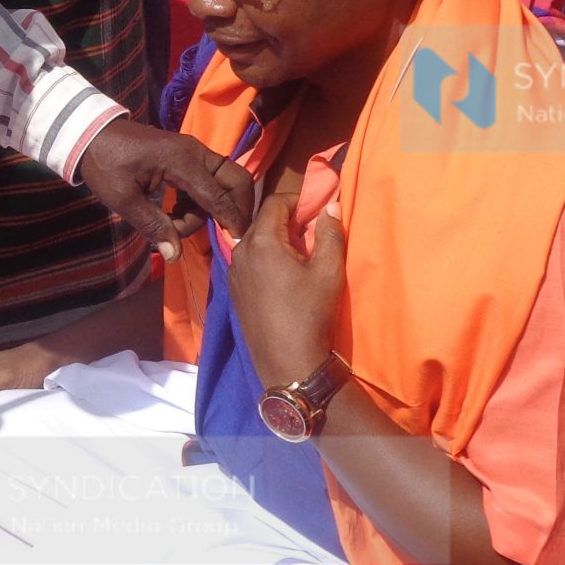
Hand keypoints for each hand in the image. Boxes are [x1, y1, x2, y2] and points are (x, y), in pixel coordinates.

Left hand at [75, 118, 254, 261]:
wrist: (92, 135)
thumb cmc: (105, 164)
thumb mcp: (123, 198)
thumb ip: (152, 224)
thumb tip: (175, 255)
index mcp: (181, 161)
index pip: (218, 195)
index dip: (232, 220)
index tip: (242, 242)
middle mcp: (196, 153)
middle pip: (236, 180)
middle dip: (236, 209)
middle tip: (224, 234)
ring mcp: (194, 153)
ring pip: (222, 184)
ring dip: (209, 210)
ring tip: (173, 225)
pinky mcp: (188, 158)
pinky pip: (209, 182)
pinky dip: (201, 203)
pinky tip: (174, 214)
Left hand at [228, 185, 343, 388]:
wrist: (288, 363)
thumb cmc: (310, 314)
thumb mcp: (328, 271)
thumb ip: (330, 233)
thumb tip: (331, 205)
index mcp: (261, 241)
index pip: (276, 202)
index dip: (299, 200)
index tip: (318, 211)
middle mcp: (240, 251)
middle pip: (263, 220)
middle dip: (288, 221)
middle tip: (313, 235)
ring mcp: (233, 273)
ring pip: (255, 241)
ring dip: (277, 240)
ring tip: (302, 257)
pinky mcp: (234, 291)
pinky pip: (249, 262)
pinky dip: (266, 258)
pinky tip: (285, 277)